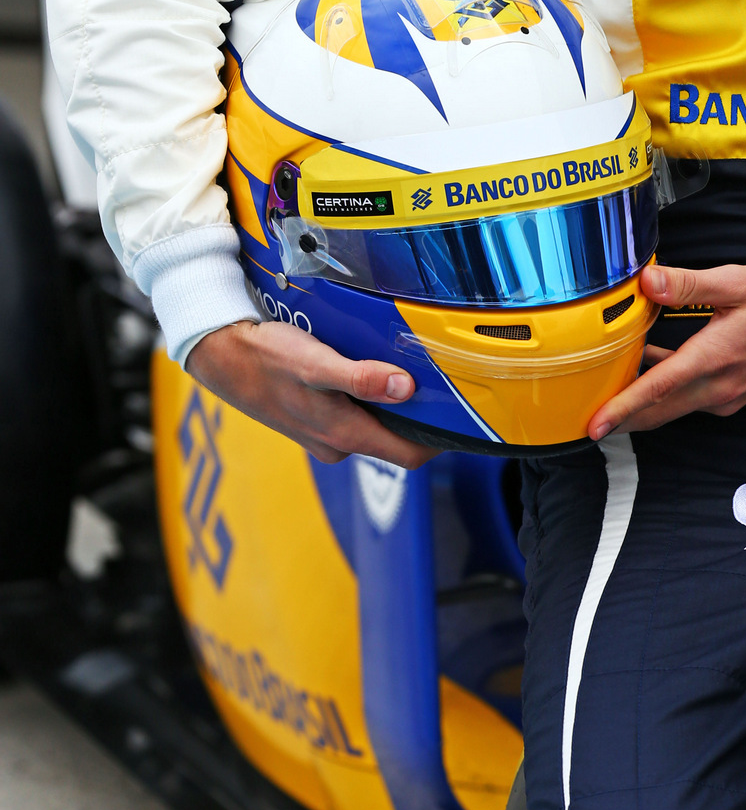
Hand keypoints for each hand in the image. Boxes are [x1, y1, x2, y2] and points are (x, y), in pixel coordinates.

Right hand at [186, 320, 433, 469]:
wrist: (217, 354)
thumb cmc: (264, 357)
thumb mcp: (315, 363)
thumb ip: (360, 378)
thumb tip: (406, 389)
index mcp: (342, 435)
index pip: (409, 455)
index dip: (441, 439)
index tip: (464, 412)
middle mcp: (335, 443)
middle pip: (395, 438)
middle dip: (421, 414)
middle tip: (443, 378)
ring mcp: (322, 432)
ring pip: (374, 424)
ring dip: (394, 402)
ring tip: (411, 365)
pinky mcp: (311, 417)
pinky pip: (353, 413)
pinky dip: (368, 395)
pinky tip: (369, 365)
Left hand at [588, 263, 745, 438]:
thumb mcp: (737, 283)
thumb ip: (688, 284)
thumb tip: (646, 283)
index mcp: (713, 360)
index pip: (657, 390)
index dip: (622, 409)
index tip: (595, 425)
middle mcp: (717, 388)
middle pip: (657, 411)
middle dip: (621, 416)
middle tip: (587, 414)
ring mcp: (726, 396)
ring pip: (672, 408)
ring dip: (642, 404)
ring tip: (611, 388)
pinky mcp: (733, 394)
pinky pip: (689, 399)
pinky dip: (665, 392)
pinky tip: (652, 365)